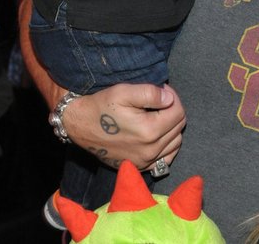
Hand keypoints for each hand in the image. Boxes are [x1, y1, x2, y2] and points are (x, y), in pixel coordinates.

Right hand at [62, 83, 185, 171]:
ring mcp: (145, 161)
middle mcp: (150, 150)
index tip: (162, 91)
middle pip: (179, 127)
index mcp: (149, 131)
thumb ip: (150, 93)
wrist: (79, 125)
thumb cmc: (102, 106)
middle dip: (173, 110)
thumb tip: (169, 98)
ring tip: (157, 116)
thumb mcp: (124, 92)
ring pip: (176, 142)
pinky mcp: (140, 167)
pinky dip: (168, 145)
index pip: (179, 112)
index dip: (173, 97)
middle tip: (158, 101)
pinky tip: (158, 135)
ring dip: (171, 127)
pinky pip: (167, 158)